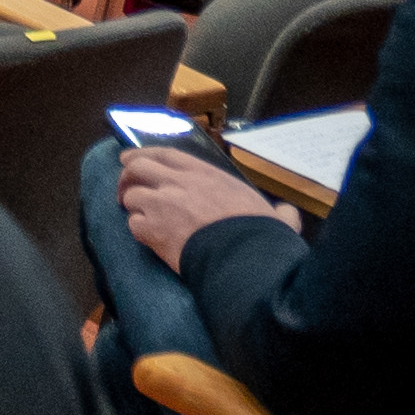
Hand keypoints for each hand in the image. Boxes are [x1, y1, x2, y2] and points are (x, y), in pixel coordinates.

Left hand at [117, 145, 282, 261]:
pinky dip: (138, 230)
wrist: (245, 261)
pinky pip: (133, 225)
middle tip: (126, 189)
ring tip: (137, 217)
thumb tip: (289, 213)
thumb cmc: (261, 237)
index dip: (144, 153)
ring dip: (132, 206)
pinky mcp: (152, 228)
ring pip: (132, 196)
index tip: (130, 157)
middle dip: (127, 176)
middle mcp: (179, 183)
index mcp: (206, 175)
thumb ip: (280, 213)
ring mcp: (162, 204)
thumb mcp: (275, 218)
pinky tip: (148, 239)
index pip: (166, 154)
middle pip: (137, 167)